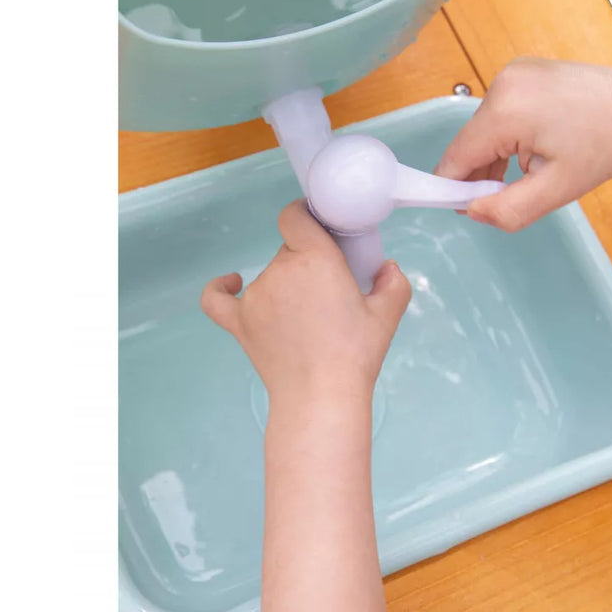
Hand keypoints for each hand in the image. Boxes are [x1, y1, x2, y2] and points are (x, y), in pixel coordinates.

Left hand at [201, 200, 411, 401]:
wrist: (321, 396)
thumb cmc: (355, 355)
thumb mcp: (387, 315)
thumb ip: (393, 283)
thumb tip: (386, 269)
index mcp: (316, 259)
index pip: (295, 217)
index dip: (304, 215)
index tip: (317, 226)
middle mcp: (281, 270)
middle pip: (288, 250)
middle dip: (308, 263)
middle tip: (329, 293)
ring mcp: (256, 296)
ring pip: (268, 277)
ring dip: (285, 286)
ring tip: (307, 319)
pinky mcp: (239, 322)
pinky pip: (218, 299)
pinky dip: (222, 288)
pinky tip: (231, 283)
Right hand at [435, 57, 611, 230]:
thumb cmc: (605, 148)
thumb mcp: (553, 192)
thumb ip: (506, 210)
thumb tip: (472, 211)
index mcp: (505, 110)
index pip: (457, 156)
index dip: (454, 188)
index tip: (462, 209)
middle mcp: (504, 82)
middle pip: (470, 141)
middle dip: (482, 173)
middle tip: (509, 196)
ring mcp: (515, 72)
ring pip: (485, 128)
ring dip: (496, 156)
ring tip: (532, 171)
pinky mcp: (525, 71)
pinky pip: (501, 112)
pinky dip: (508, 136)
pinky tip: (534, 151)